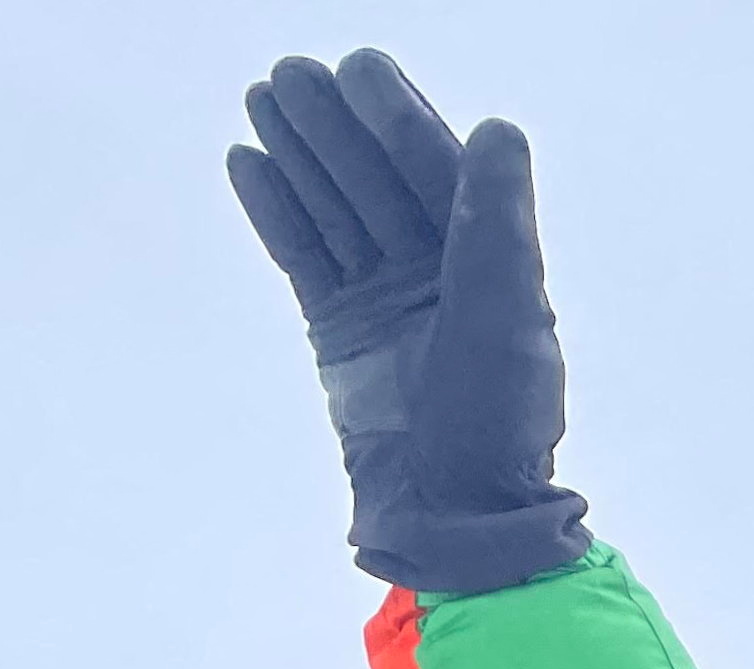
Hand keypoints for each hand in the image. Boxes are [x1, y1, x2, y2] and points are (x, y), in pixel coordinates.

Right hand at [227, 51, 588, 591]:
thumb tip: (499, 130)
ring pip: (337, 210)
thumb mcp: (505, 314)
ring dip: (303, 155)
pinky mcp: (340, 333)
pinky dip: (277, 213)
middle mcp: (437, 277)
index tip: (361, 68)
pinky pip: (304, 257)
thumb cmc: (495, 423)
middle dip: (339, 127)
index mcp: (487, 266)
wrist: (451, 514)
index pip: (437, 175)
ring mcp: (385, 302)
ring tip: (264, 97)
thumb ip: (497, 224)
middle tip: (292, 73)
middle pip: (379, 181)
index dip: (400, 120)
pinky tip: (248, 163)